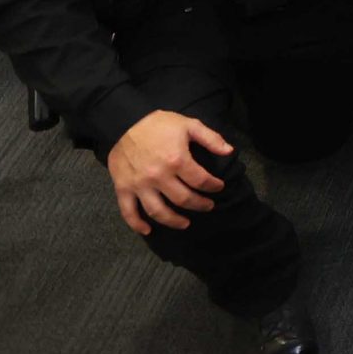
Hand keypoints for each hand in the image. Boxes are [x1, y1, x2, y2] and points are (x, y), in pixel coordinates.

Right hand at [107, 109, 232, 234]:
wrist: (125, 122)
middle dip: (199, 204)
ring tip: (185, 223)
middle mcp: (158, 176)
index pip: (200, 181)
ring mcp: (139, 185)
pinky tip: (147, 231)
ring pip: (157, 211)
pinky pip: (128, 212)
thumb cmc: (159, 124)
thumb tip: (229, 151)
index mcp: (177, 160)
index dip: (213, 186)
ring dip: (173, 221)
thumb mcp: (189, 125)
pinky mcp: (123, 188)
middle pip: (182, 199)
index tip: (218, 187)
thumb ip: (211, 138)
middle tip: (208, 206)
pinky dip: (136, 224)